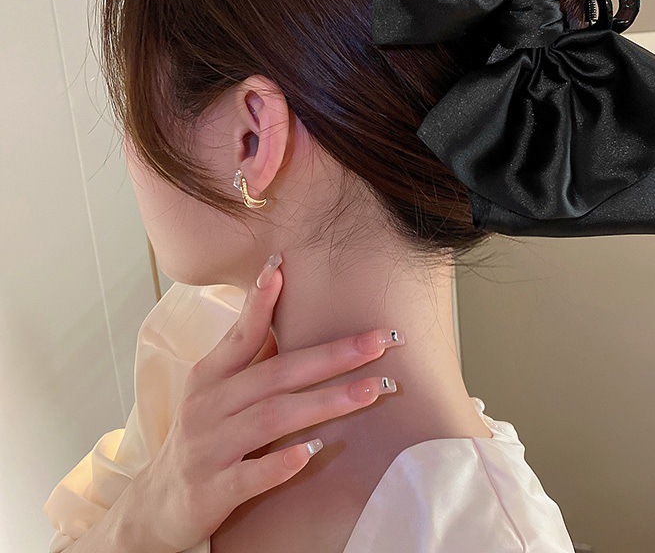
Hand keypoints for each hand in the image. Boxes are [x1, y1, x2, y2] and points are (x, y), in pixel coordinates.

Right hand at [130, 253, 403, 552]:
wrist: (158, 505)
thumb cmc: (203, 434)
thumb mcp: (218, 388)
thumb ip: (252, 355)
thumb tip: (288, 306)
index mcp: (210, 375)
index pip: (241, 332)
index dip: (260, 300)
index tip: (281, 266)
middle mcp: (208, 405)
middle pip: (276, 373)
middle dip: (332, 355)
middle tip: (380, 341)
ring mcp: (209, 448)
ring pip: (271, 419)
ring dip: (325, 402)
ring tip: (372, 389)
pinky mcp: (212, 491)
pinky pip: (250, 475)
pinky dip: (281, 462)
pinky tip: (313, 450)